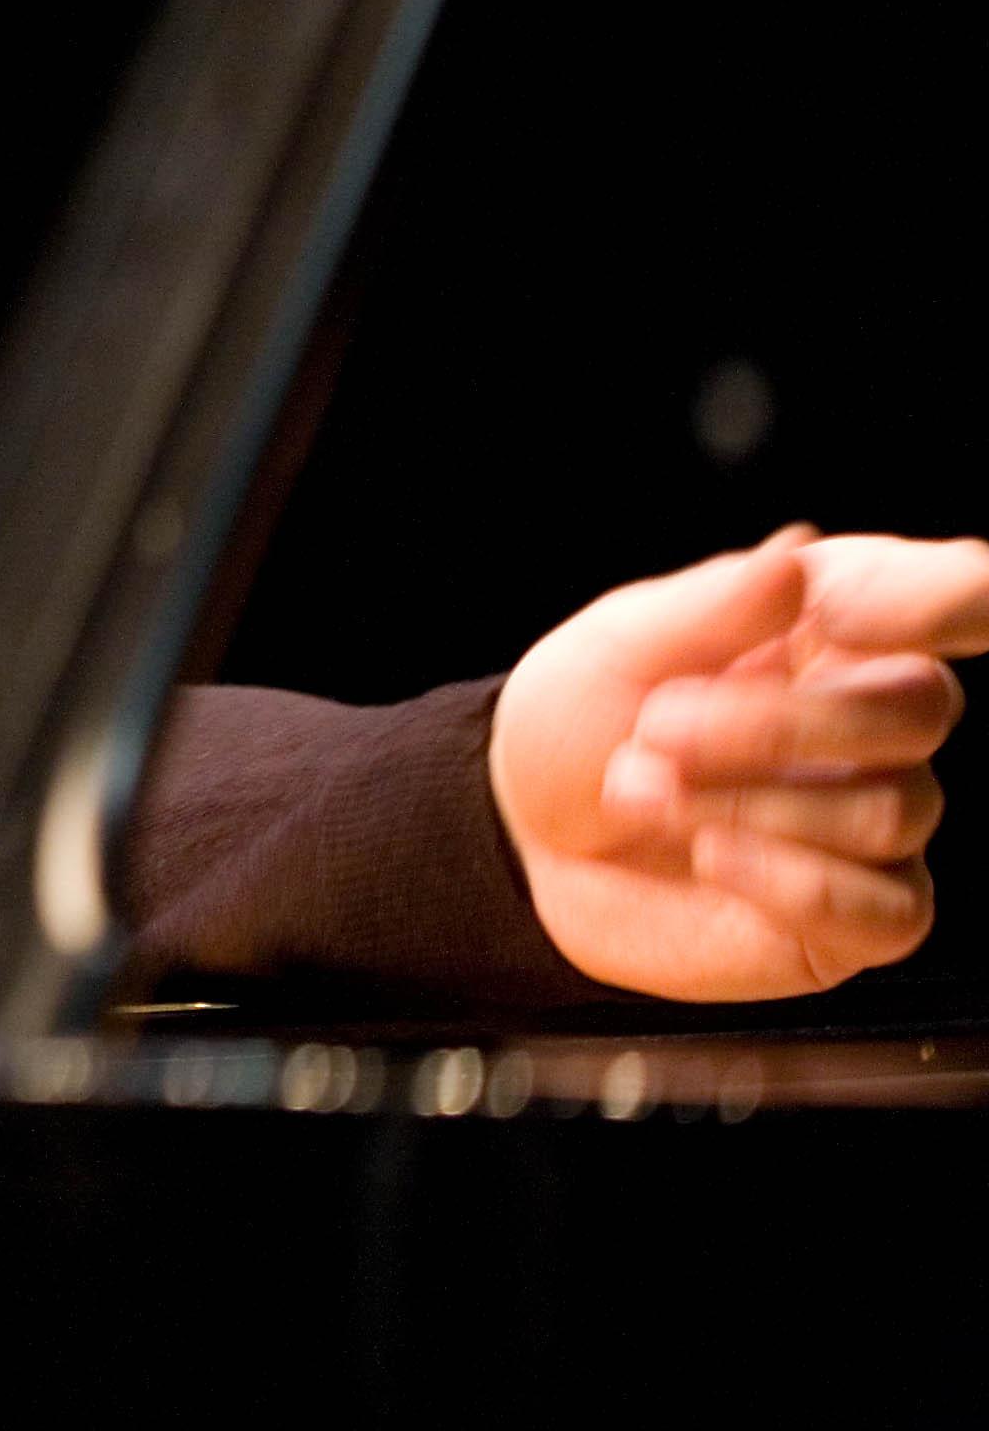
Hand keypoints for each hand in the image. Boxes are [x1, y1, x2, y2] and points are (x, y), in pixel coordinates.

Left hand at [490, 527, 988, 999]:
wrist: (524, 838)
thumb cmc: (579, 722)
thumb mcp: (616, 648)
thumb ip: (711, 605)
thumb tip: (798, 554)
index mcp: (835, 626)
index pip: (959, 593)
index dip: (942, 597)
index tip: (842, 611)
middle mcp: (876, 719)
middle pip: (919, 709)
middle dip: (777, 723)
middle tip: (654, 728)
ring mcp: (878, 819)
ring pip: (890, 810)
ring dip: (748, 804)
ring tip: (639, 792)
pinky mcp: (863, 915)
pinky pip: (890, 910)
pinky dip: (788, 882)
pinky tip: (708, 856)